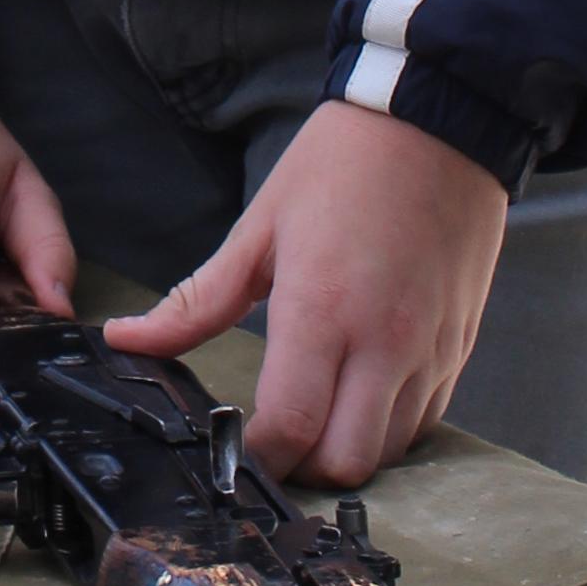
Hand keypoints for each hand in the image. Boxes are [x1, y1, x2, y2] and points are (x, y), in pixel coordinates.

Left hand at [104, 107, 509, 489]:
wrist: (438, 118)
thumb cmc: (342, 166)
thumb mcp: (260, 227)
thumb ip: (197, 302)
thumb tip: (125, 340)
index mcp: (323, 311)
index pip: (291, 428)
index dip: (256, 458)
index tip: (231, 450)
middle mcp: (385, 342)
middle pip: (344, 462)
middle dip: (301, 466)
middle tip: (273, 438)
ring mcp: (430, 349)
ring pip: (389, 451)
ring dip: (347, 449)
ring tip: (316, 416)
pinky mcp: (460, 345)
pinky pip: (426, 420)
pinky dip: (390, 426)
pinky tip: (362, 393)